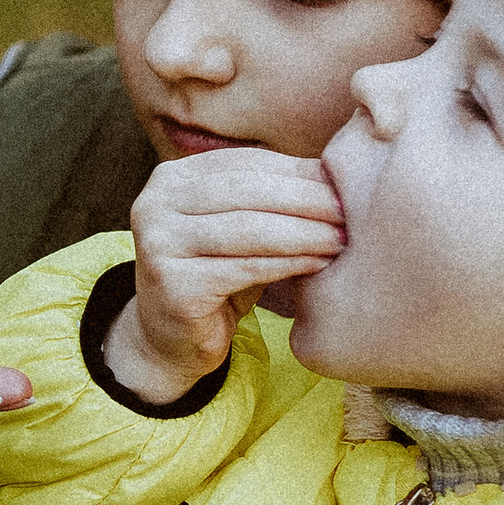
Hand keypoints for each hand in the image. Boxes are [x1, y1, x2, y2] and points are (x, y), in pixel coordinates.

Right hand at [105, 147, 343, 399]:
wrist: (170, 341)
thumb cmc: (216, 277)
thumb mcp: (239, 228)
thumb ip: (268, 198)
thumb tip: (336, 171)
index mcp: (171, 177)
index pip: (245, 163)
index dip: (297, 171)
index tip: (344, 182)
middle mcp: (154, 203)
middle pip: (247, 191)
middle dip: (306, 198)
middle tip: (349, 210)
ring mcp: (159, 243)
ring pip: (249, 228)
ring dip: (305, 232)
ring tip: (342, 238)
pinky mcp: (173, 284)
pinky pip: (246, 267)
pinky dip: (289, 263)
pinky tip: (319, 263)